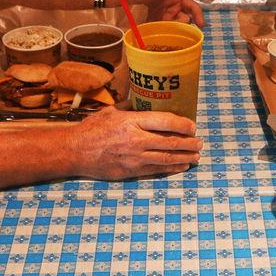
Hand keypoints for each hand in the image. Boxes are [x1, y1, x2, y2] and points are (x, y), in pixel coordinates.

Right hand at [70, 107, 202, 180]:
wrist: (75, 152)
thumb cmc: (92, 129)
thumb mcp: (112, 112)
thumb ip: (131, 109)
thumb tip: (148, 104)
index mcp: (132, 122)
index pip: (165, 121)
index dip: (183, 124)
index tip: (193, 125)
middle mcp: (136, 140)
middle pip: (170, 142)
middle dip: (189, 143)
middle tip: (200, 142)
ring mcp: (134, 158)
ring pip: (166, 158)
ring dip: (184, 157)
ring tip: (196, 156)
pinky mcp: (131, 171)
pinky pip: (156, 170)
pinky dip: (171, 168)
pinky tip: (181, 166)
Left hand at [125, 0, 219, 25]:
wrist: (126, 13)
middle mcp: (175, 1)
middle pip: (193, 7)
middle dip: (199, 14)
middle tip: (201, 24)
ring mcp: (172, 13)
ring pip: (187, 18)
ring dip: (186, 23)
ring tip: (176, 25)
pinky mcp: (168, 24)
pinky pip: (178, 27)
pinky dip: (178, 29)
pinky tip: (171, 29)